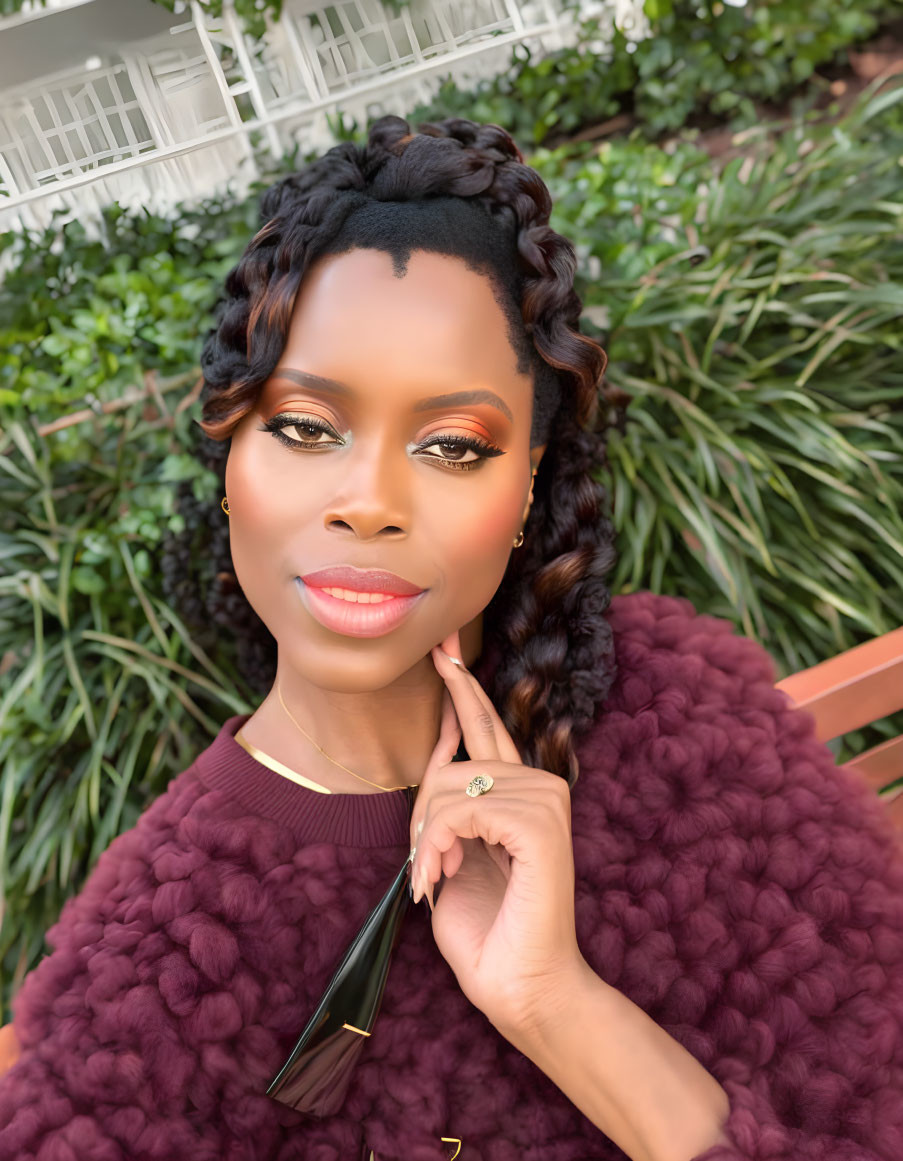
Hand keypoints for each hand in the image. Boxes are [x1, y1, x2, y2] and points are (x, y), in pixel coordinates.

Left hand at [410, 630, 586, 1038]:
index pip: (485, 724)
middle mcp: (540, 785)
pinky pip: (462, 806)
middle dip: (422, 812)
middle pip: (453, 760)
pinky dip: (437, 843)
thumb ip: (448, 796)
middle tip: (424, 865)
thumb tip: (439, 742)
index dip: (461, 684)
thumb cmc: (485, 930)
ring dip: (426, 838)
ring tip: (434, 878)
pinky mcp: (541, 822)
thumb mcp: (450, 850)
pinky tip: (440, 876)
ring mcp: (546, 801)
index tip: (442, 643)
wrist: (518, 988)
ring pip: (452, 784)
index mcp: (521, 791)